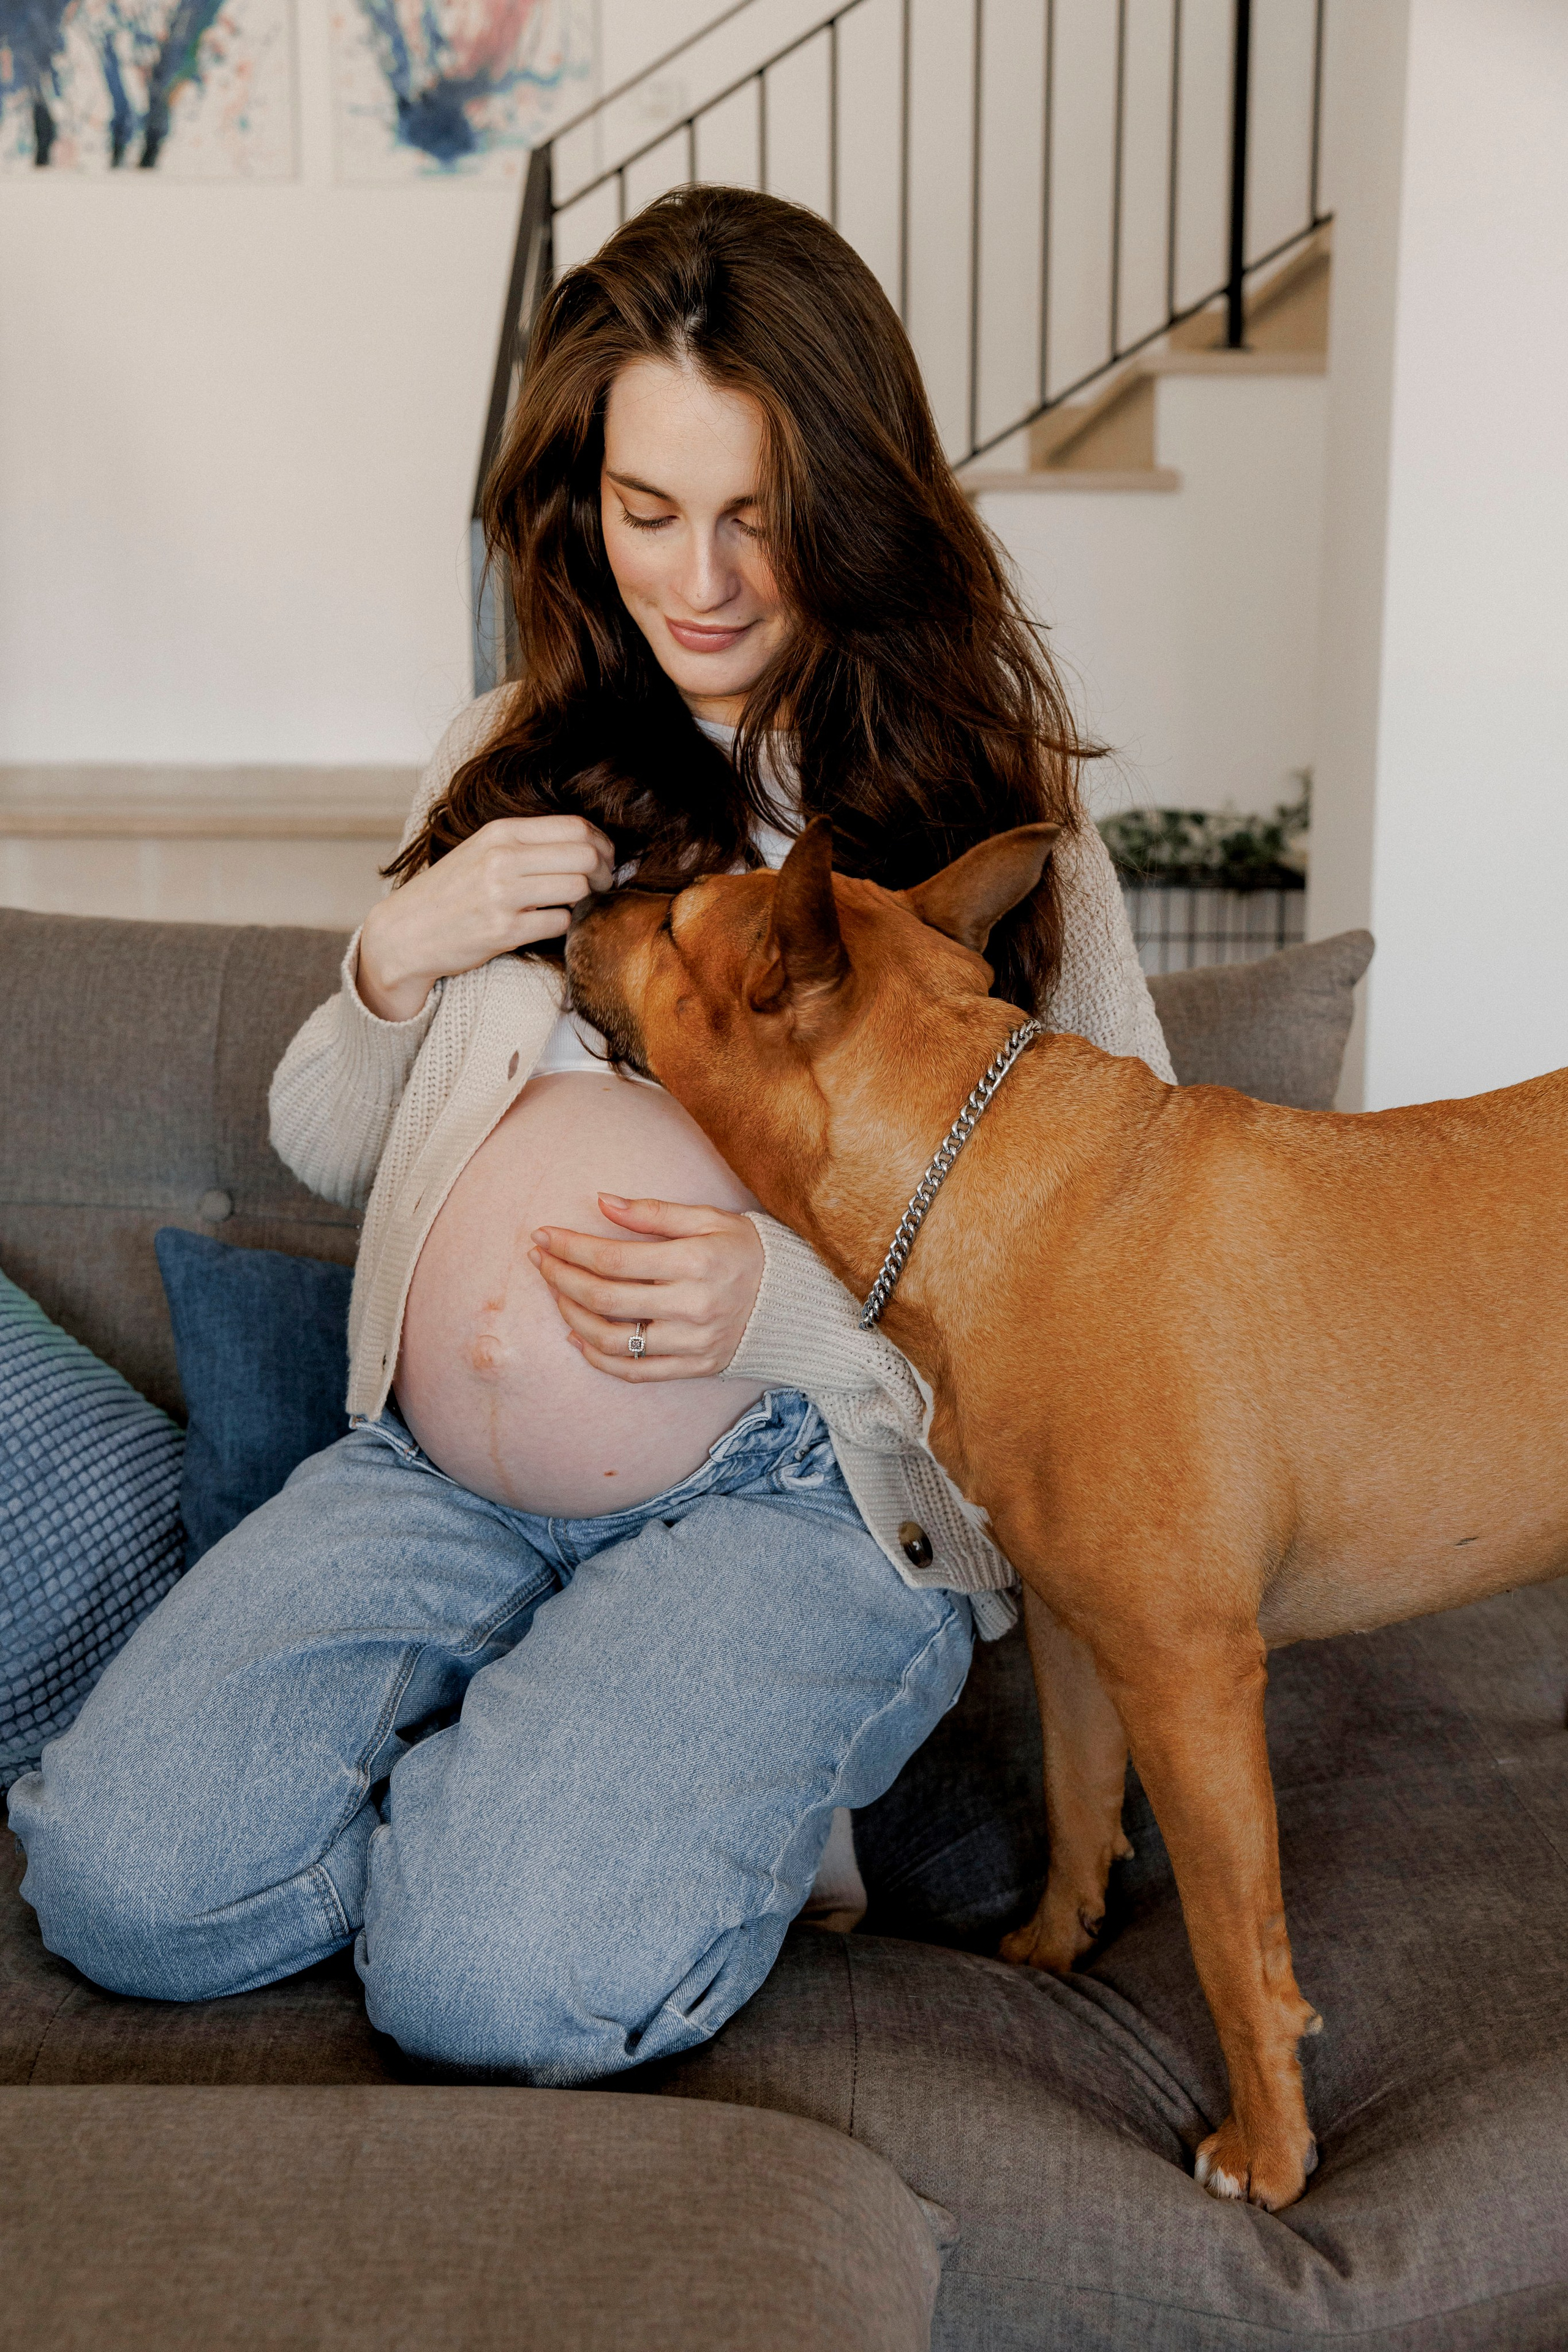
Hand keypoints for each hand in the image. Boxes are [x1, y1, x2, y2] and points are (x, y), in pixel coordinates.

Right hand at [357, 815, 615, 1021]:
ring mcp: (503, 895)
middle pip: (585, 856)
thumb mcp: (483, 850)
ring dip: (586, 899)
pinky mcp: (504, 931)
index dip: (603, 844)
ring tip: (573, 904)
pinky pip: (560, 922)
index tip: (605, 860)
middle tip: (601, 886)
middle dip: (604, 872)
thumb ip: (529, 843)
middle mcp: (502, 858)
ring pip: (577, 888)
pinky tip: (546, 923)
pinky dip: (562, 924)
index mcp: (501, 832)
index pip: (576, 827)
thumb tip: (591, 845)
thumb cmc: (451, 891)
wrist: (406, 931)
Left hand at [528, 1195, 764, 1381]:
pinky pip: (633, 1372)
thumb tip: (601, 1201)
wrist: (795, 1301)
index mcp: (694, 1262)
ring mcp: (693, 1343)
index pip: (614, 1258)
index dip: (571, 1247)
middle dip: (561, 1278)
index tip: (544, 1235)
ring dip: (572, 1317)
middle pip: (605, 1299)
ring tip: (558, 1294)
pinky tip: (578, 1336)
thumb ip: (654, 1212)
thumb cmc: (746, 1250)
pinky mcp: (694, 1368)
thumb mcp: (708, 1219)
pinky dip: (598, 1357)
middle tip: (541, 1260)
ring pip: (612, 1339)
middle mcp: (692, 1306)